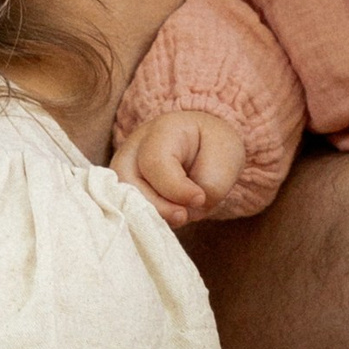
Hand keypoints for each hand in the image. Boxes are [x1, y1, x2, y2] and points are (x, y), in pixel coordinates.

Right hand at [112, 107, 247, 227]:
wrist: (206, 145)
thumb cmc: (215, 148)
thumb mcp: (225, 159)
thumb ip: (209, 187)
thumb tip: (184, 213)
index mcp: (163, 129)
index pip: (155, 163)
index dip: (176, 189)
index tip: (200, 198)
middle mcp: (134, 146)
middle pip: (128, 182)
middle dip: (158, 207)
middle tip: (183, 215)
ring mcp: (123, 167)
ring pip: (124, 199)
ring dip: (153, 215)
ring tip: (179, 215)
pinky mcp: (123, 187)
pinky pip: (127, 209)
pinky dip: (149, 218)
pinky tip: (168, 218)